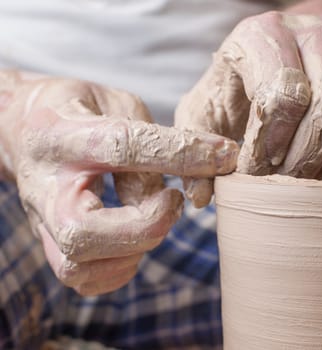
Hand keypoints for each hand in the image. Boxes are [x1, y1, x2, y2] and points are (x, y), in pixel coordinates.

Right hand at [0, 74, 237, 294]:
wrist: (21, 129)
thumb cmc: (78, 110)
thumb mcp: (116, 104)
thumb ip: (150, 142)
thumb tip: (188, 186)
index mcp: (61, 135)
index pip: (123, 147)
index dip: (182, 153)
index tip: (224, 154)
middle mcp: (45, 186)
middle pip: (84, 232)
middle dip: (145, 225)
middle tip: (173, 201)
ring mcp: (42, 221)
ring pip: (80, 265)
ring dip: (135, 249)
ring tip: (155, 218)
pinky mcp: (51, 243)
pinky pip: (84, 280)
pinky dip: (121, 269)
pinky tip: (137, 241)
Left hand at [175, 11, 321, 206]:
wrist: (280, 52)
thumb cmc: (238, 88)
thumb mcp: (204, 109)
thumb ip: (196, 144)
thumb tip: (201, 195)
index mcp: (263, 34)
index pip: (281, 96)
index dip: (269, 147)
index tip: (255, 175)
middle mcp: (316, 32)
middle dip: (307, 162)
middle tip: (288, 185)